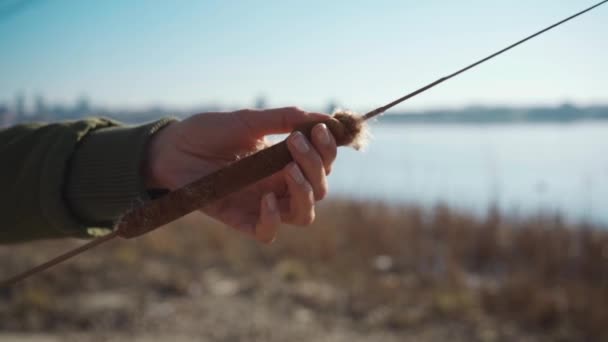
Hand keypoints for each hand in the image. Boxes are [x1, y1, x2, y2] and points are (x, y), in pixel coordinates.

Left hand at [144, 107, 337, 242]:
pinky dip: (274, 219)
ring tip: (289, 170)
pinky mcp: (241, 219)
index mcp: (284, 160)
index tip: (319, 130)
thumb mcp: (247, 120)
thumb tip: (321, 117)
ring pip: (303, 214)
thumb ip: (282, 119)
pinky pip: (268, 232)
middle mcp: (279, 184)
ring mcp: (262, 204)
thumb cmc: (208, 132)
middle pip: (319, 189)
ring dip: (305, 193)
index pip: (322, 163)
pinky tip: (266, 199)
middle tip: (295, 143)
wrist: (170, 149)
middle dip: (315, 166)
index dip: (327, 150)